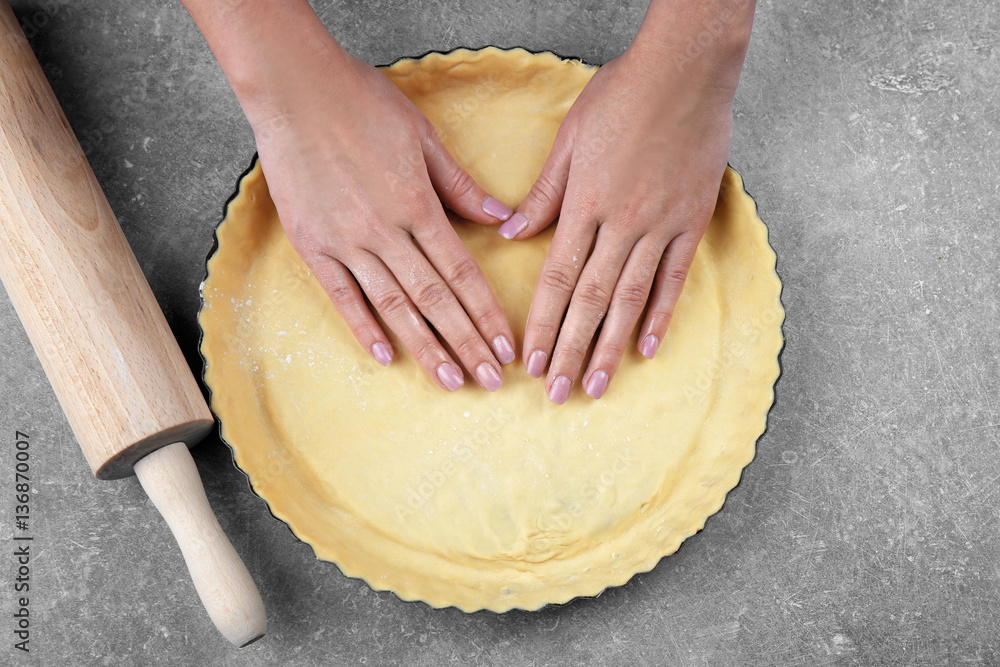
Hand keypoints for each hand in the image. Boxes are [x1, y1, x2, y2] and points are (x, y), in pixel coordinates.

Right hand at [248, 44, 517, 391]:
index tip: (506, 346)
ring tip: (450, 381)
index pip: (462, 273)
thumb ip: (461, 185)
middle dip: (466, 344)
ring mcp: (346, 241)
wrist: (294, 88)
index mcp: (418, 204)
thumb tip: (502, 217)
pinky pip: (342, 296)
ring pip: (393, 306)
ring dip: (425, 347)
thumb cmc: (361, 102)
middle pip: (434, 300)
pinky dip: (363, 328)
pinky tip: (385, 356)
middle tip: (490, 381)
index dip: (487, 314)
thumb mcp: (423, 136)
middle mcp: (385, 231)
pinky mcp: (313, 244)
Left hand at [501, 45, 737, 402]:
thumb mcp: (571, 138)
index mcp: (584, 203)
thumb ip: (544, 193)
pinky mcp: (691, 221)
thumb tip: (511, 231)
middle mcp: (621, 223)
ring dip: (611, 346)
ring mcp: (659, 225)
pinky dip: (660, 314)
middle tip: (558, 393)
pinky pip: (674, 277)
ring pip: (630, 298)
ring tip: (598, 385)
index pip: (557, 279)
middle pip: (590, 300)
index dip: (543, 325)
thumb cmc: (622, 96)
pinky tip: (647, 347)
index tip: (531, 361)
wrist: (686, 71)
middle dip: (571, 351)